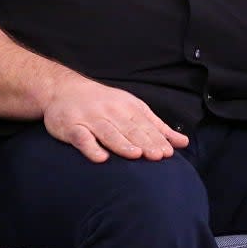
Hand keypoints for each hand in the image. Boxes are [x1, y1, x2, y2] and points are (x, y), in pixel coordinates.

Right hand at [42, 72, 188, 162]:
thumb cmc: (104, 103)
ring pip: (108, 133)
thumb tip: (183, 142)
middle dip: (144, 142)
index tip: (168, 153)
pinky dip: (91, 147)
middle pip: (129, 129)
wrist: (63, 89)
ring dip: (122, 143)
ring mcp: (90, 119)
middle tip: (157, 156)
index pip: (145, 125)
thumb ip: (157, 127)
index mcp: (127, 107)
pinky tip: (101, 158)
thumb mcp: (132, 109)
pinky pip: (82, 138)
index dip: (156, 138)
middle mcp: (110, 111)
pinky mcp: (71, 127)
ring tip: (136, 155)